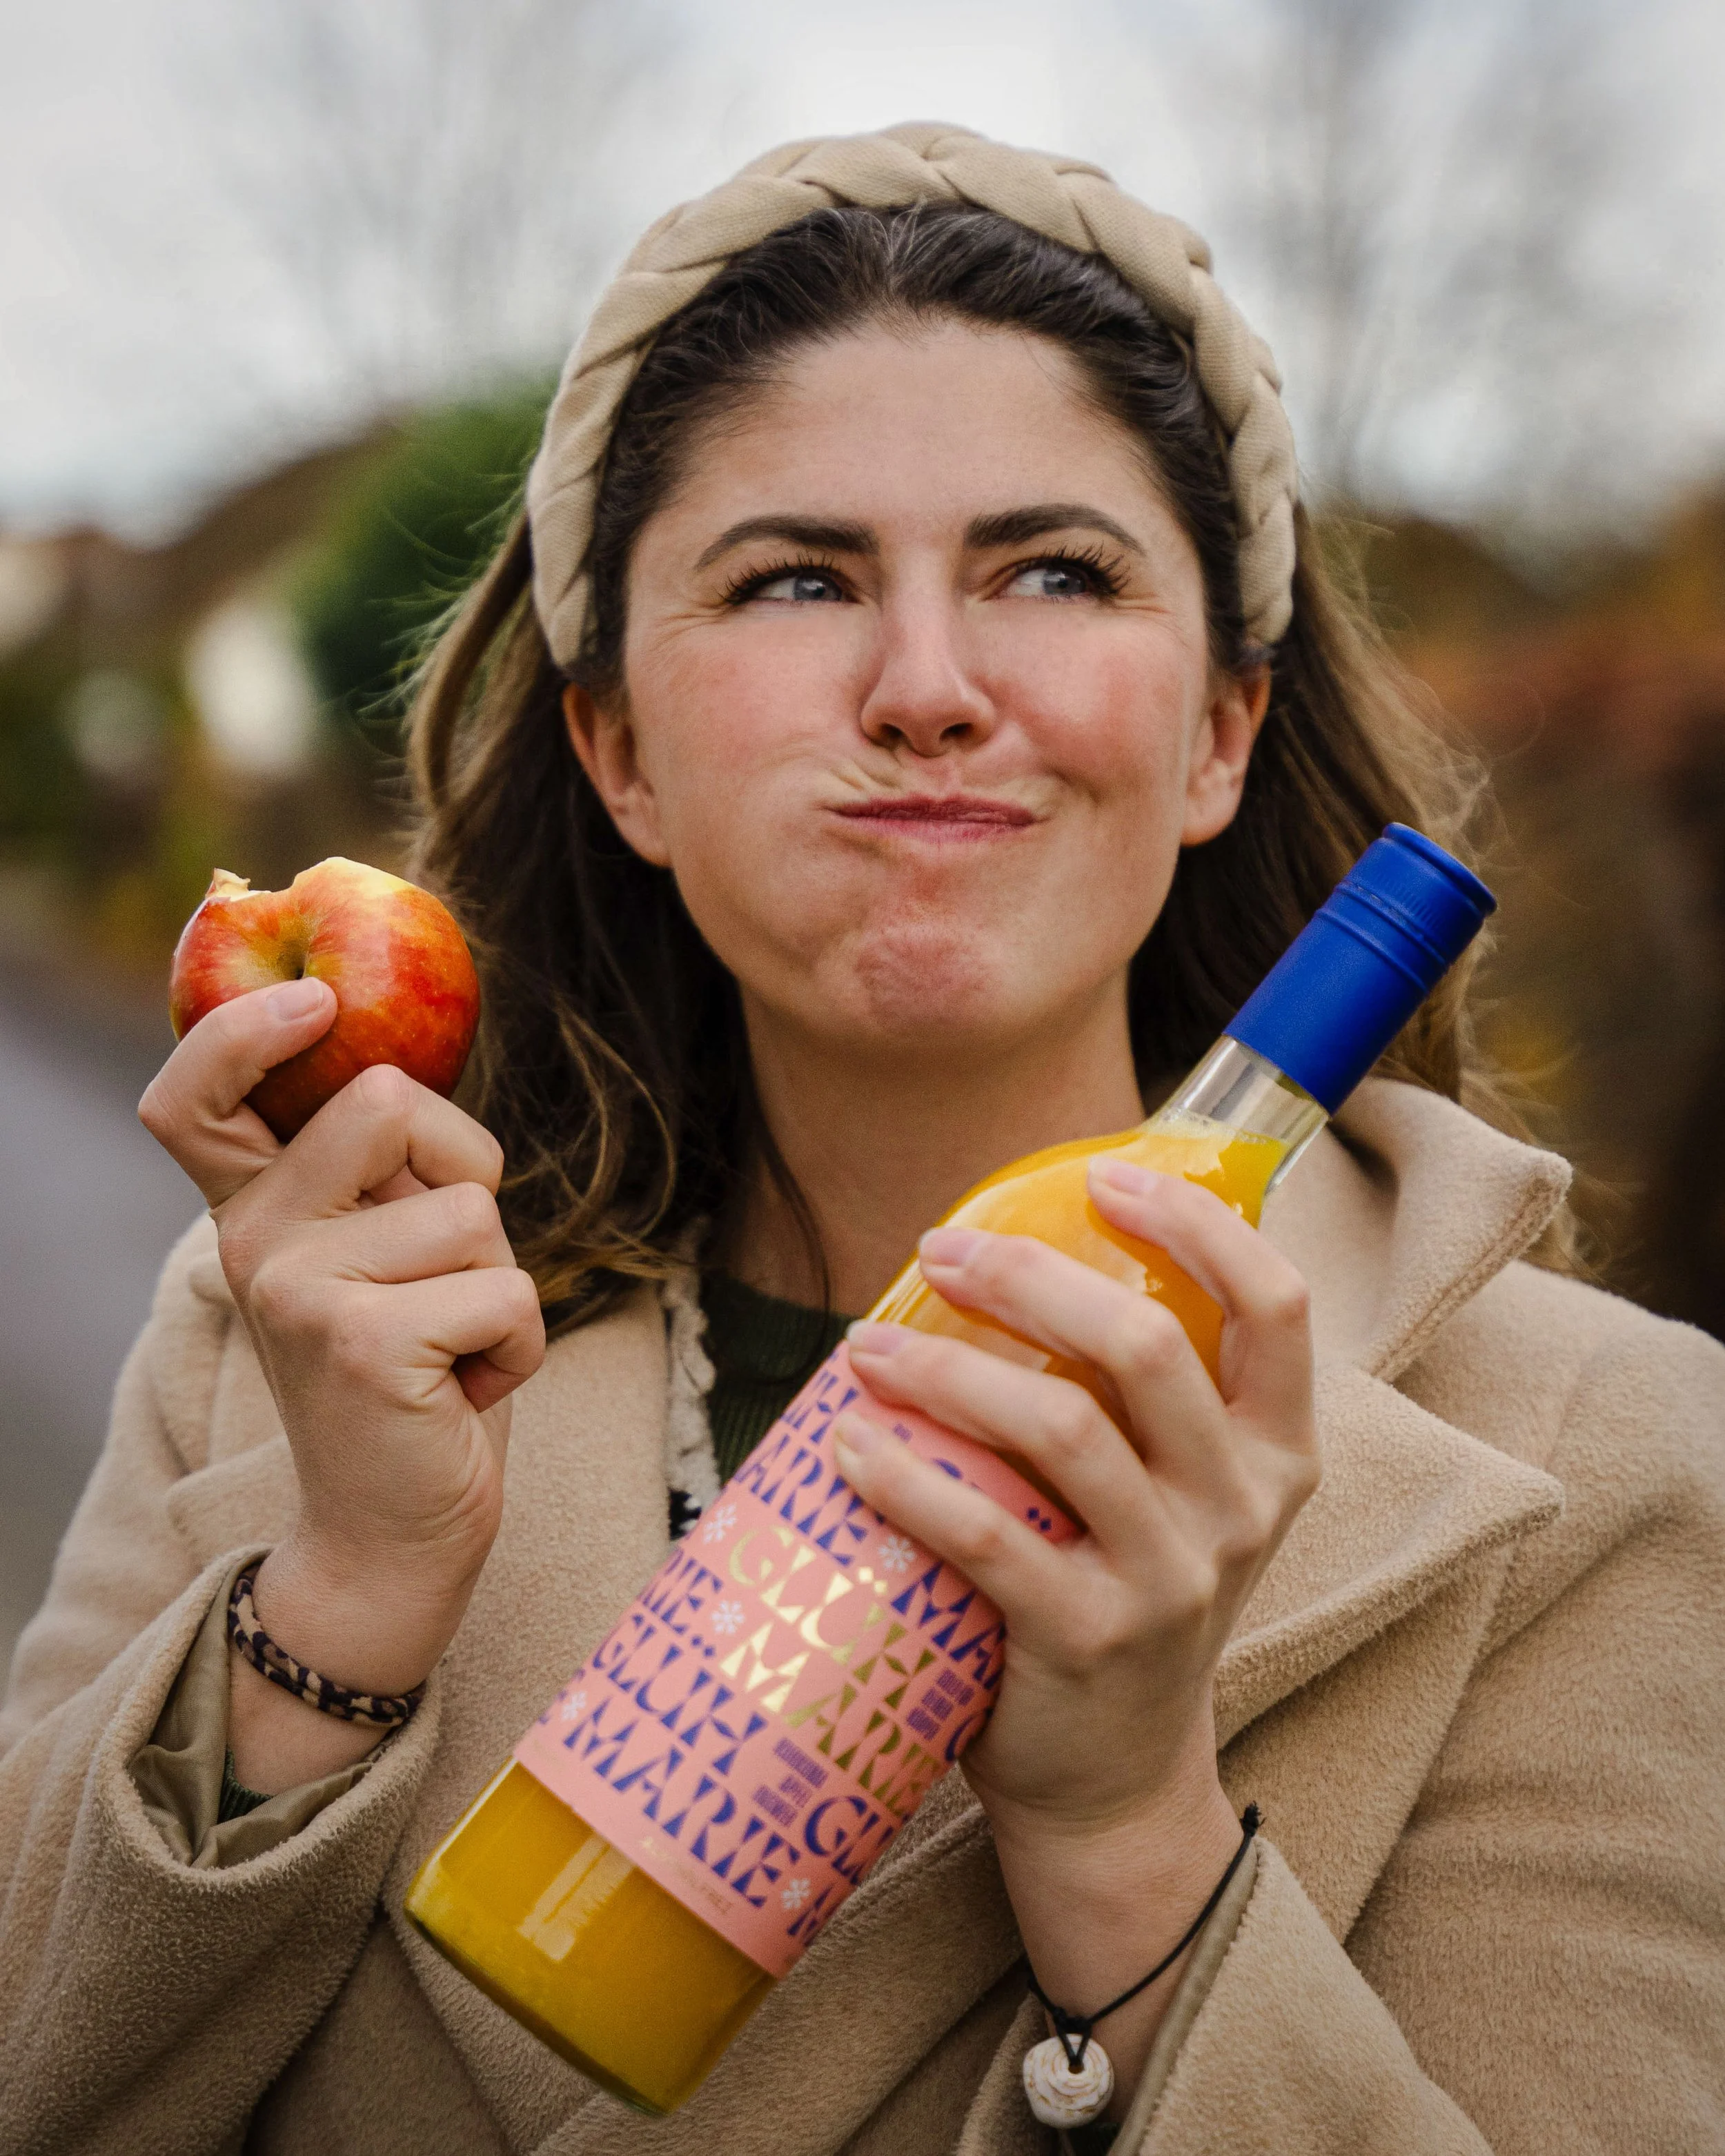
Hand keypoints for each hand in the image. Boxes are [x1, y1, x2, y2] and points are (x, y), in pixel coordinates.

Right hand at [139, 978, 543, 1785]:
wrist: (393, 1532)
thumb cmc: (415, 1378)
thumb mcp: (382, 1260)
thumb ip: (376, 1176)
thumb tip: (408, 1065)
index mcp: (254, 1209)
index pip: (195, 1095)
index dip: (242, 1030)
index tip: (315, 1001)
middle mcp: (255, 1239)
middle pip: (394, 1099)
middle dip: (466, 1175)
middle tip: (444, 1272)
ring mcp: (300, 1288)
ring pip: (474, 1207)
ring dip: (501, 1280)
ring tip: (453, 1348)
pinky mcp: (364, 1340)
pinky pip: (507, 1286)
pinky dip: (520, 1342)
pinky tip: (466, 1391)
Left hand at [836, 1156, 1316, 2104]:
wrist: (1115, 1781)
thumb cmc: (1122, 1597)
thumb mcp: (1172, 1496)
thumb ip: (1136, 1398)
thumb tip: (1011, 1253)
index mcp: (1276, 1453)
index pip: (1277, 1305)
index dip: (1197, 1226)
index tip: (1105, 1173)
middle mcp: (1241, 1509)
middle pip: (1146, 1348)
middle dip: (1031, 1277)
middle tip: (939, 1251)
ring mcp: (1172, 1579)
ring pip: (1060, 1429)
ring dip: (946, 1369)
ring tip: (864, 1345)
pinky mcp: (1088, 1641)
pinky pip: (985, 1533)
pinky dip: (907, 1477)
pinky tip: (850, 1444)